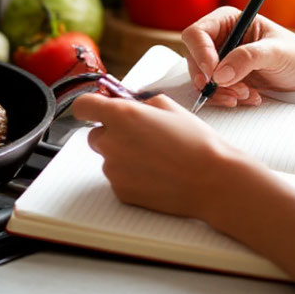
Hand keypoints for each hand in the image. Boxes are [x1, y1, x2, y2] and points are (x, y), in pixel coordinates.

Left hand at [71, 92, 244, 220]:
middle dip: (111, 133)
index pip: (82, 106)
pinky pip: (118, 177)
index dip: (90, 106)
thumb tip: (127, 103)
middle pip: (95, 134)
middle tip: (139, 135)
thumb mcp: (168, 106)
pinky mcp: (120, 191)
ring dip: (123, 155)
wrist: (212, 180)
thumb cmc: (195, 142)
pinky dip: (130, 175)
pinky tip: (155, 173)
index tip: (97, 108)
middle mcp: (111, 142)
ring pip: (108, 157)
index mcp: (121, 115)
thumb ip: (139, 102)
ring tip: (155, 157)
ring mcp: (114, 169)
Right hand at [182, 6, 294, 106]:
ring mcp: (221, 59)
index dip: (200, 54)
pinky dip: (227, 98)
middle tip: (235, 91)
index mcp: (228, 20)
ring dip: (221, 92)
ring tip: (248, 95)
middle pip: (195, 58)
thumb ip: (247, 58)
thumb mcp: (275, 53)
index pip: (197, 34)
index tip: (212, 74)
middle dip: (212, 79)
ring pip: (202, 78)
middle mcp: (220, 38)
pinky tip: (250, 97)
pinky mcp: (226, 78)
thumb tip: (219, 74)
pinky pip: (213, 91)